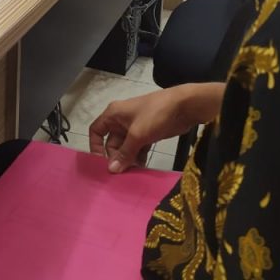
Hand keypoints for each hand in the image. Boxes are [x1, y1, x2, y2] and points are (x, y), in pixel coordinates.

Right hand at [88, 82, 224, 173]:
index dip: (95, 146)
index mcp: (114, 114)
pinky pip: (137, 148)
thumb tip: (111, 170)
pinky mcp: (147, 133)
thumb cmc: (156, 114)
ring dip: (127, 159)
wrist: (184, 106)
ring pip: (125, 147)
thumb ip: (124, 153)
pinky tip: (141, 169)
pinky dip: (138, 157)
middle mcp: (121, 120)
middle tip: (121, 174)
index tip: (101, 163)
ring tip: (131, 175)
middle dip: (115, 157)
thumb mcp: (137, 134)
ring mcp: (135, 127)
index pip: (96, 131)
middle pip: (111, 142)